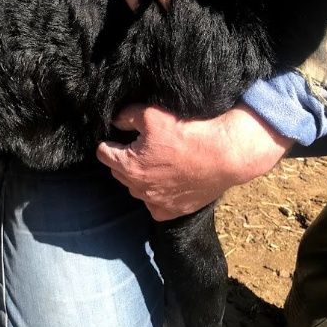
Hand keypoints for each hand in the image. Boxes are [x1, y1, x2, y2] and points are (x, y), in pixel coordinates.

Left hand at [97, 103, 293, 220]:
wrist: (222, 155)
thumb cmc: (187, 133)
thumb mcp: (152, 115)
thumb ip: (127, 117)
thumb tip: (116, 121)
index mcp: (128, 166)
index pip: (103, 154)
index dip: (110, 142)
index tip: (119, 138)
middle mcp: (138, 188)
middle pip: (119, 172)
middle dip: (125, 159)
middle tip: (143, 147)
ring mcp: (155, 202)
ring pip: (136, 188)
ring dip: (141, 177)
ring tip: (159, 162)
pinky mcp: (172, 211)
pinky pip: (155, 204)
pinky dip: (158, 194)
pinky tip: (169, 181)